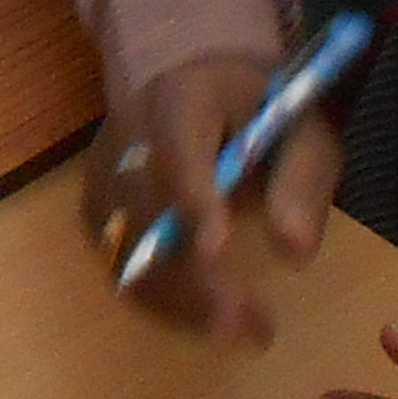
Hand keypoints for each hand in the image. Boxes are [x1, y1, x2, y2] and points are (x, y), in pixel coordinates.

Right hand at [80, 52, 337, 348]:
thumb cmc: (253, 102)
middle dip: (193, 281)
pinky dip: (159, 298)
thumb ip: (302, 180)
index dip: (194, 201)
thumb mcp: (299, 122)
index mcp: (181, 98)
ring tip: (241, 329)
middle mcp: (126, 135)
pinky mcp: (95, 205)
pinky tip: (203, 310)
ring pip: (124, 252)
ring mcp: (103, 172)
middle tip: (249, 327)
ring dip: (179, 302)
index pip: (178, 151)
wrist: (188, 69)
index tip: (219, 252)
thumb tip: (293, 251)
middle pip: (146, 216)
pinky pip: (117, 264)